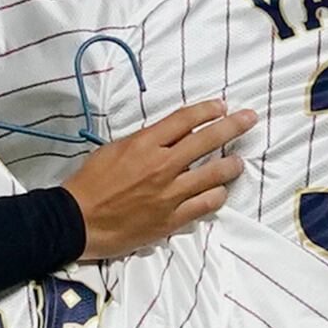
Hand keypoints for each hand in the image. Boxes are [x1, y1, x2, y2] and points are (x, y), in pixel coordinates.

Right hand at [61, 102, 255, 259]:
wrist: (77, 221)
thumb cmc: (91, 183)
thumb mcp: (114, 149)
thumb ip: (145, 141)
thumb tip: (171, 135)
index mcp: (145, 144)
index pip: (185, 119)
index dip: (208, 110)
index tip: (222, 106)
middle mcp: (162, 165)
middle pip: (208, 140)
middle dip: (234, 125)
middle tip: (250, 119)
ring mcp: (170, 193)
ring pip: (215, 174)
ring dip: (231, 165)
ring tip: (237, 162)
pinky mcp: (172, 218)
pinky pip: (206, 204)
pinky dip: (217, 195)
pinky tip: (220, 192)